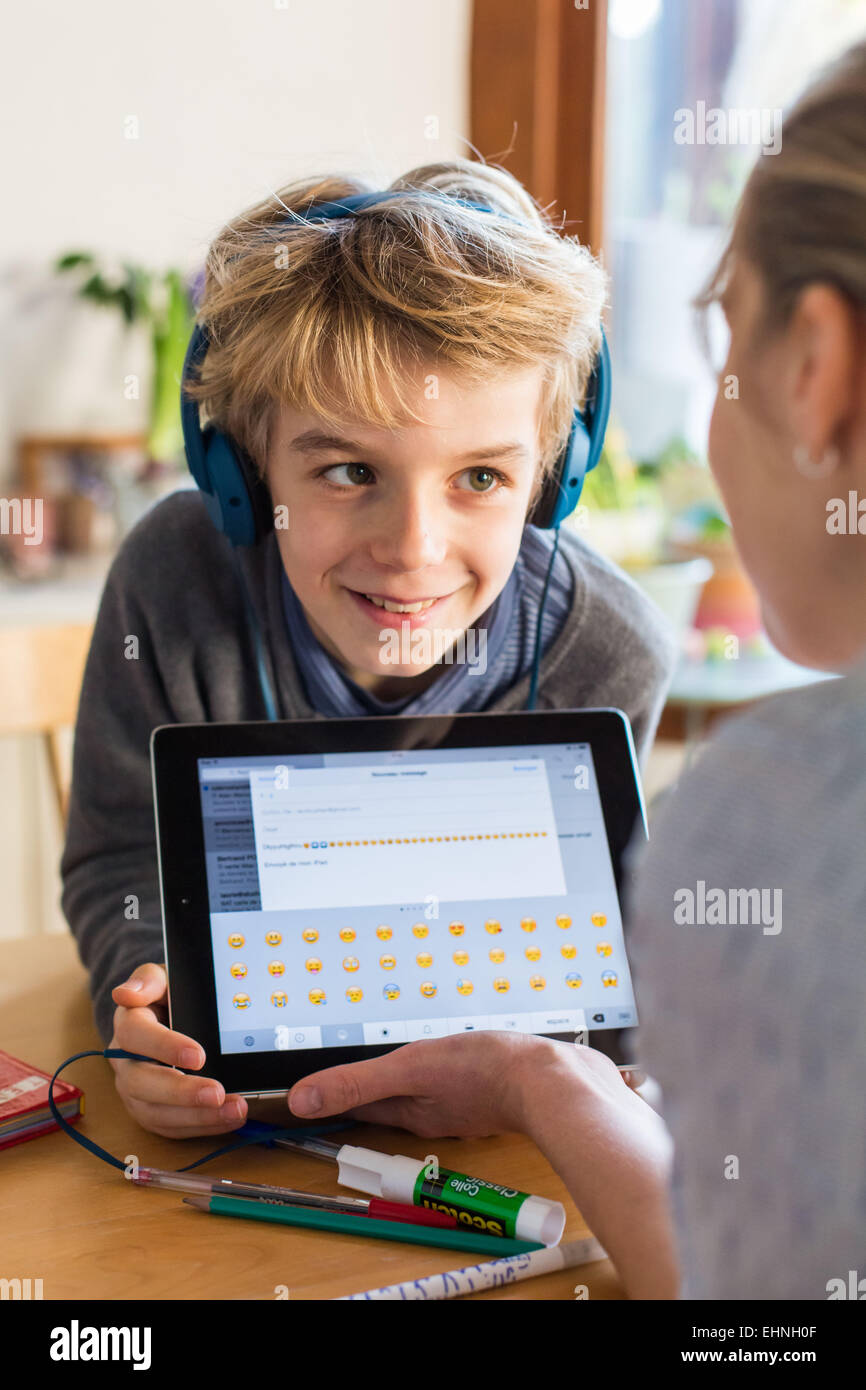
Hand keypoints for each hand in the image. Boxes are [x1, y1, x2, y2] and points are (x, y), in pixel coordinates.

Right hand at [109, 962, 248, 1137]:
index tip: (198, 1056)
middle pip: (141, 1083)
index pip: (136, 1035)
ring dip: (196, 1116)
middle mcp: (125, 1062)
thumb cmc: (169, 997)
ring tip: (234, 1110)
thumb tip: (127, 993)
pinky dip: (201, 1127)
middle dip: (181, 1092)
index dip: (164, 1047)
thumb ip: (148, 980)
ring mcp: (136, 1091)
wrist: (170, 1016)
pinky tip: (228, 1119)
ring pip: (156, 1113)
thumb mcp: (162, 978)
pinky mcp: (151, 1112)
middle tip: (217, 1093)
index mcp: (128, 1024)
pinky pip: (171, 1127)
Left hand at [287, 1030, 549, 1138]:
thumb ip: (357, 1082)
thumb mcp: (411, 1068)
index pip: (358, 1107)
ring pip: (417, 1096)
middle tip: (332, 1084)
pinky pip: (449, 1088)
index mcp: (410, 1111)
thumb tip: (301, 1100)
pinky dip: (436, 1079)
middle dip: (360, 1093)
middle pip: (385, 1105)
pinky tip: (446, 1066)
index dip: (330, 1100)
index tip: (301, 1098)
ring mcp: (461, 1105)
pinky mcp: (487, 1094)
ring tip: (383, 1072)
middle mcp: (432, 1114)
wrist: (555, 1080)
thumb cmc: (485, 1072)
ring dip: (398, 1085)